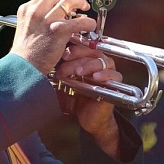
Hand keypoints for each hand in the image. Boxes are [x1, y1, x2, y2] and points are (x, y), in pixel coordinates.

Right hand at [9, 0, 96, 74]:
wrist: (24, 67)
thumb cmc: (25, 53)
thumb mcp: (25, 27)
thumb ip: (37, 18)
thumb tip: (52, 14)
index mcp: (27, 9)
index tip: (64, 5)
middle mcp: (36, 11)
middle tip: (76, 4)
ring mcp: (47, 19)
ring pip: (69, 0)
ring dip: (80, 2)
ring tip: (85, 9)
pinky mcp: (58, 30)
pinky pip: (79, 21)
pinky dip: (88, 22)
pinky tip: (89, 25)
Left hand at [57, 44, 121, 158]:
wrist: (87, 118)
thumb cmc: (74, 97)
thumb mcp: (64, 81)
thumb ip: (59, 68)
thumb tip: (48, 58)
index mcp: (86, 57)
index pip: (82, 45)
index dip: (73, 47)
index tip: (62, 54)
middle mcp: (98, 61)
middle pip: (91, 50)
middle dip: (77, 56)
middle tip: (65, 65)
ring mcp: (107, 71)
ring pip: (100, 61)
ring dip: (87, 65)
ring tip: (78, 72)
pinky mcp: (114, 83)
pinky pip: (114, 75)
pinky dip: (104, 74)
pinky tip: (95, 78)